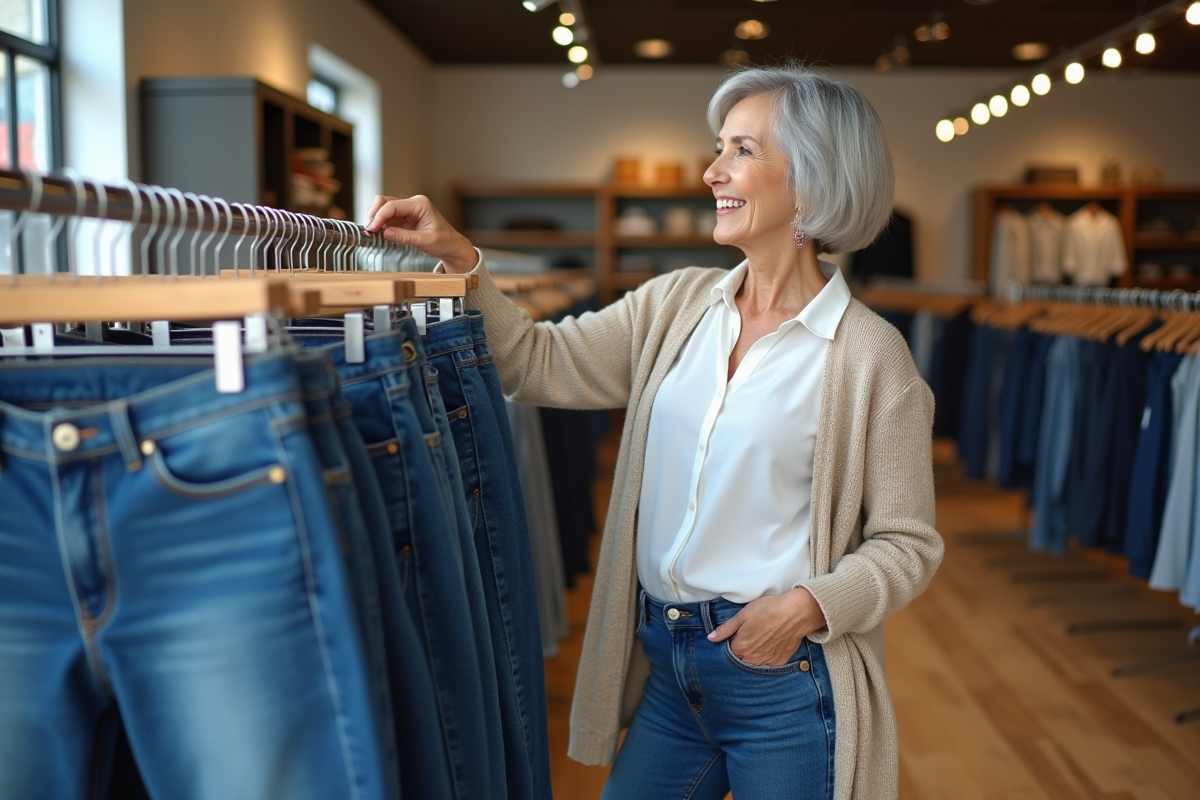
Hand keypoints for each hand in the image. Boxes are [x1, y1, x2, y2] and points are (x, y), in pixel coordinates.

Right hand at [363, 195, 477, 272]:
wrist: (452, 246)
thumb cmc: (444, 241)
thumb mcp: (425, 241)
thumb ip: (405, 237)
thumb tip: (385, 233)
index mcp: (420, 204)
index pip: (392, 205)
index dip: (379, 216)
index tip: (371, 229)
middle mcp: (412, 203)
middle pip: (384, 201)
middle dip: (374, 214)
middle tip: (369, 230)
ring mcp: (407, 210)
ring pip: (383, 208)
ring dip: (376, 219)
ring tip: (372, 233)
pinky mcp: (404, 218)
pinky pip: (387, 217)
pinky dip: (380, 224)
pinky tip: (378, 233)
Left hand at [706, 587, 825, 666]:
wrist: (795, 613)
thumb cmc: (769, 610)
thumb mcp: (743, 615)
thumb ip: (726, 628)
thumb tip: (711, 638)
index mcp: (741, 647)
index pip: (726, 653)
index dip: (728, 644)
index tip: (732, 638)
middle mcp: (752, 658)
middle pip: (739, 660)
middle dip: (739, 653)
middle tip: (747, 639)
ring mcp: (766, 662)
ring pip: (752, 665)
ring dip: (751, 658)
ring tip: (757, 643)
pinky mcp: (778, 662)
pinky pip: (766, 666)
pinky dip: (764, 660)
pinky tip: (767, 648)